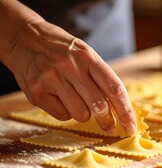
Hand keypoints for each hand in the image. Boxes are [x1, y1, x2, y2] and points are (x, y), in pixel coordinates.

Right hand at [8, 21, 135, 135]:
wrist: (24, 39)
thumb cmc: (63, 51)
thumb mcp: (85, 55)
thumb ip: (102, 78)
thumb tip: (119, 109)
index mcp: (88, 57)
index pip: (114, 89)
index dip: (126, 112)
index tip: (131, 128)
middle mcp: (71, 67)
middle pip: (99, 105)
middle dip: (108, 121)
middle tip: (110, 127)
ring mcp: (52, 79)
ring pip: (81, 114)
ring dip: (85, 115)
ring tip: (77, 102)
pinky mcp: (37, 91)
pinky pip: (62, 115)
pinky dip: (66, 113)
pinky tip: (61, 100)